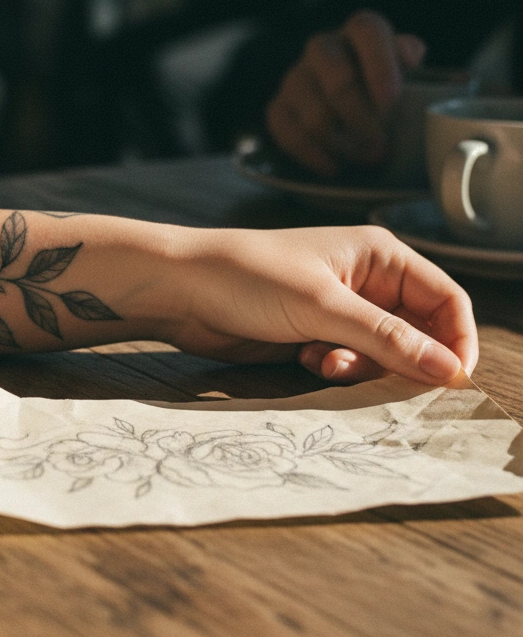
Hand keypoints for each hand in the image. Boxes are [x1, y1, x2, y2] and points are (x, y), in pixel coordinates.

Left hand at [155, 225, 475, 384]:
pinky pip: (347, 361)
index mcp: (379, 255)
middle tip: (372, 372)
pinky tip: (304, 358)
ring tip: (324, 359)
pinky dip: (335, 367)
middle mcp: (365, 280)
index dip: (456, 341)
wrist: (181, 290)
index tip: (452, 381)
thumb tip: (450, 370)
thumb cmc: (247, 277)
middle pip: (417, 332)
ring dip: (362, 366)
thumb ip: (387, 339)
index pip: (445, 300)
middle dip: (400, 359)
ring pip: (381, 353)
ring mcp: (337, 309)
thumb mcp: (323, 306)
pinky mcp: (311, 333)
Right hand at [266, 10, 426, 175]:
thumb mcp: (413, 78)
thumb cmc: (388, 94)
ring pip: (311, 110)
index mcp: (359, 32)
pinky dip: (310, 153)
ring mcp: (295, 77)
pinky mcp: (278, 106)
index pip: (366, 30)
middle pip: (336, 77)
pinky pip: (285, 130)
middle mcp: (323, 47)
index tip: (392, 103)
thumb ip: (417, 70)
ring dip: (339, 142)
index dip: (379, 64)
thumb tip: (410, 61)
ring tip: (363, 160)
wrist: (356, 112)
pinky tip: (333, 166)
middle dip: (360, 118)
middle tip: (380, 148)